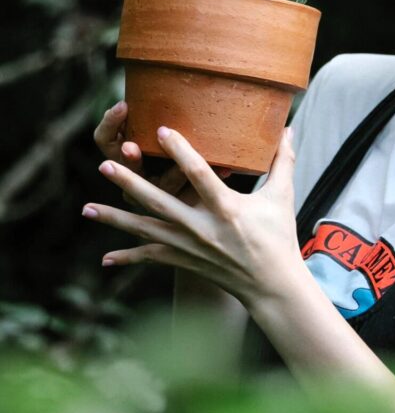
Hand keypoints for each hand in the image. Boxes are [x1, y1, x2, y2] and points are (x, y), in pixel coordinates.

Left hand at [83, 125, 300, 307]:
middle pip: (159, 202)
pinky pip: (152, 259)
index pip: (199, 174)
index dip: (179, 151)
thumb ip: (282, 161)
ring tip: (87, 208)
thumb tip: (289, 128)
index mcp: (228, 208)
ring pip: (146, 230)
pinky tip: (105, 259)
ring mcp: (191, 247)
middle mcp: (203, 228)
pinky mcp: (186, 261)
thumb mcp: (282, 196)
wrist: (271, 284)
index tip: (161, 130)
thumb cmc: (279, 237)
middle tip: (104, 165)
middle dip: (129, 183)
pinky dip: (129, 258)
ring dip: (115, 219)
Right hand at [93, 101, 228, 204]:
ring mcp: (158, 195)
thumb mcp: (164, 131)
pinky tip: (226, 168)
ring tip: (182, 168)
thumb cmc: (181, 147)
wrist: (212, 199)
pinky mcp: (184, 204)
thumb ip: (158, 116)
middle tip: (129, 146)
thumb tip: (163, 72)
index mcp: (127, 155)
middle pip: (127, 167)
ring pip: (162, 184)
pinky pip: (191, 194)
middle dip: (129, 158)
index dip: (110, 123)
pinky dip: (208, 177)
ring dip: (172, 174)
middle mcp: (138, 177)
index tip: (123, 105)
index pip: (105, 139)